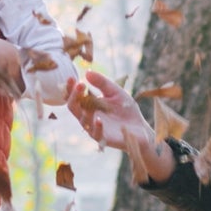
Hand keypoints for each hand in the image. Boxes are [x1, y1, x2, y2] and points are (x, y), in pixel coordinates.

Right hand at [66, 69, 174, 183]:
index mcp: (88, 105)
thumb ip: (102, 83)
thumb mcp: (115, 92)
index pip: (75, 96)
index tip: (71, 77)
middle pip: (73, 107)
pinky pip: (96, 134)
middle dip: (74, 96)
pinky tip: (99, 119)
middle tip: (80, 85)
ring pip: (83, 120)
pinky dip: (97, 126)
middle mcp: (88, 117)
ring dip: (85, 111)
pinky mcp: (103, 138)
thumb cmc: (126, 109)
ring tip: (89, 99)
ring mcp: (94, 128)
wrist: (139, 127)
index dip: (70, 88)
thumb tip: (87, 72)